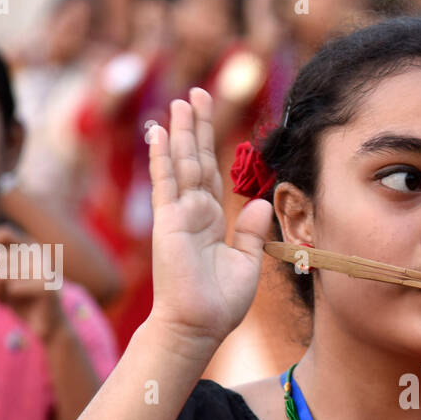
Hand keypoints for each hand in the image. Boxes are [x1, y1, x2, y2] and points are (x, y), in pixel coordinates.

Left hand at [0, 222, 66, 342]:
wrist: (46, 325)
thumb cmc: (21, 300)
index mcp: (30, 247)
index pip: (5, 234)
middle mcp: (40, 254)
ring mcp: (45, 270)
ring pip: (3, 274)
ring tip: (3, 298)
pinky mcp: (47, 288)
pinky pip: (12, 287)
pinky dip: (5, 296)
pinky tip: (12, 304)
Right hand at [145, 88, 271, 355]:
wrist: (198, 326)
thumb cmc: (220, 303)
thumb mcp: (247, 263)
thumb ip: (252, 233)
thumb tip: (262, 203)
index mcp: (212, 221)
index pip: (211, 174)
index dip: (211, 145)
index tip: (211, 118)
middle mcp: (193, 213)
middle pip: (196, 160)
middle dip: (197, 127)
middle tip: (198, 93)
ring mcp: (178, 215)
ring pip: (181, 164)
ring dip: (180, 132)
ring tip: (182, 101)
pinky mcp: (168, 223)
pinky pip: (165, 184)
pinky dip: (161, 158)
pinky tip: (158, 133)